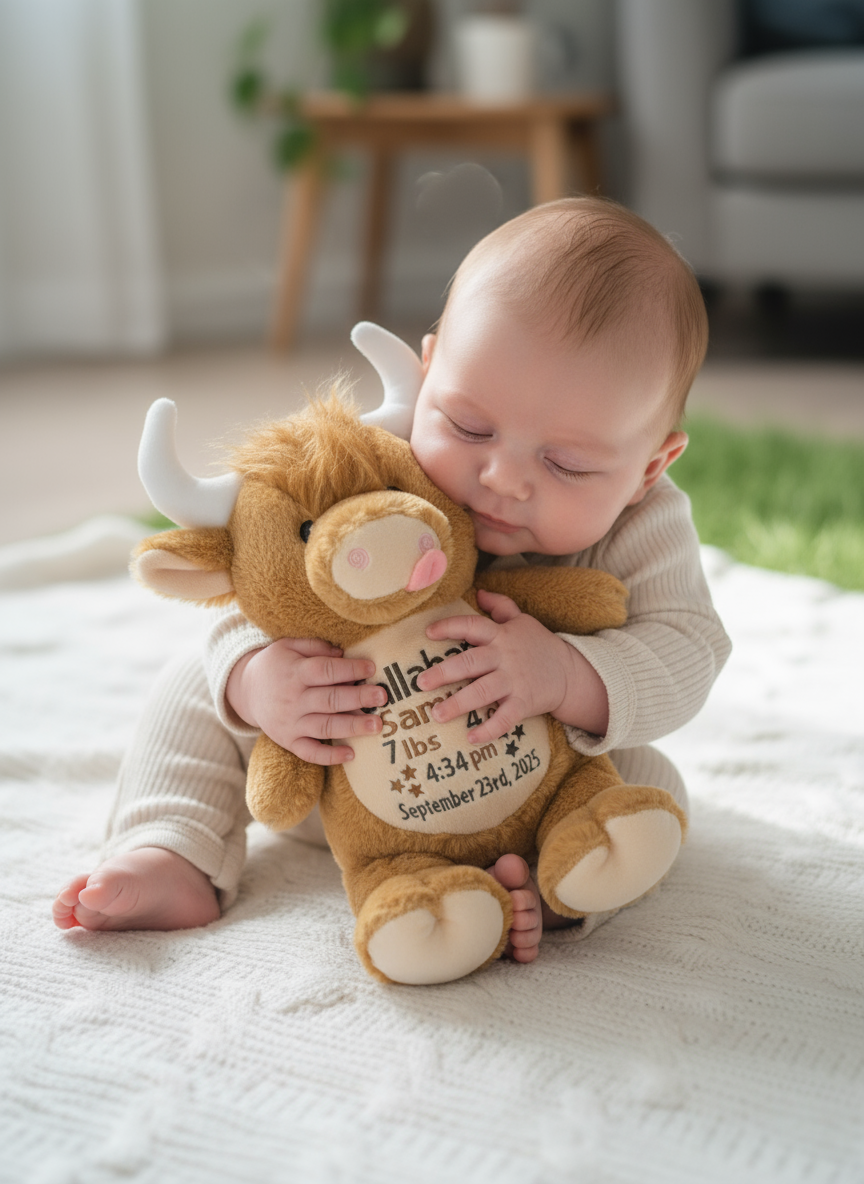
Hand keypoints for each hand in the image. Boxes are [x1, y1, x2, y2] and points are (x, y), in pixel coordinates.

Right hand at [226, 638, 386, 764]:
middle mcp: (293, 699)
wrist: (245, 691)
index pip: (326, 671)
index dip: (349, 669)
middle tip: (382, 697)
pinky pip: (310, 753)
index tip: (371, 669)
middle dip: (358, 698)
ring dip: (352, 727)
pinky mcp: (289, 741)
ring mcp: (291, 723)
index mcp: (295, 673)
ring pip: (325, 727)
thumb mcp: (289, 646)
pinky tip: (351, 754)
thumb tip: (343, 653)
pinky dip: (329, 756)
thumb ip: (316, 647)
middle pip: (330, 699)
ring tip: (376, 725)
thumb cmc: (275, 665)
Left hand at [416, 590, 609, 743]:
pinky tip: (472, 738)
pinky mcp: (524, 703)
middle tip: (421, 683)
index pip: (472, 626)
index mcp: (501, 636)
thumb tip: (479, 592)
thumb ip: (500, 606)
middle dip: (444, 672)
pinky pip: (505, 718)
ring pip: (483, 692)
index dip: (450, 627)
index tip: (429, 633)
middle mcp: (504, 657)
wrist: (570, 672)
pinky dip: (490, 728)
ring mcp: (514, 681)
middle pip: (471, 662)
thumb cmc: (539, 645)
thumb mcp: (522, 620)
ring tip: (437, 714)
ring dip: (459, 703)